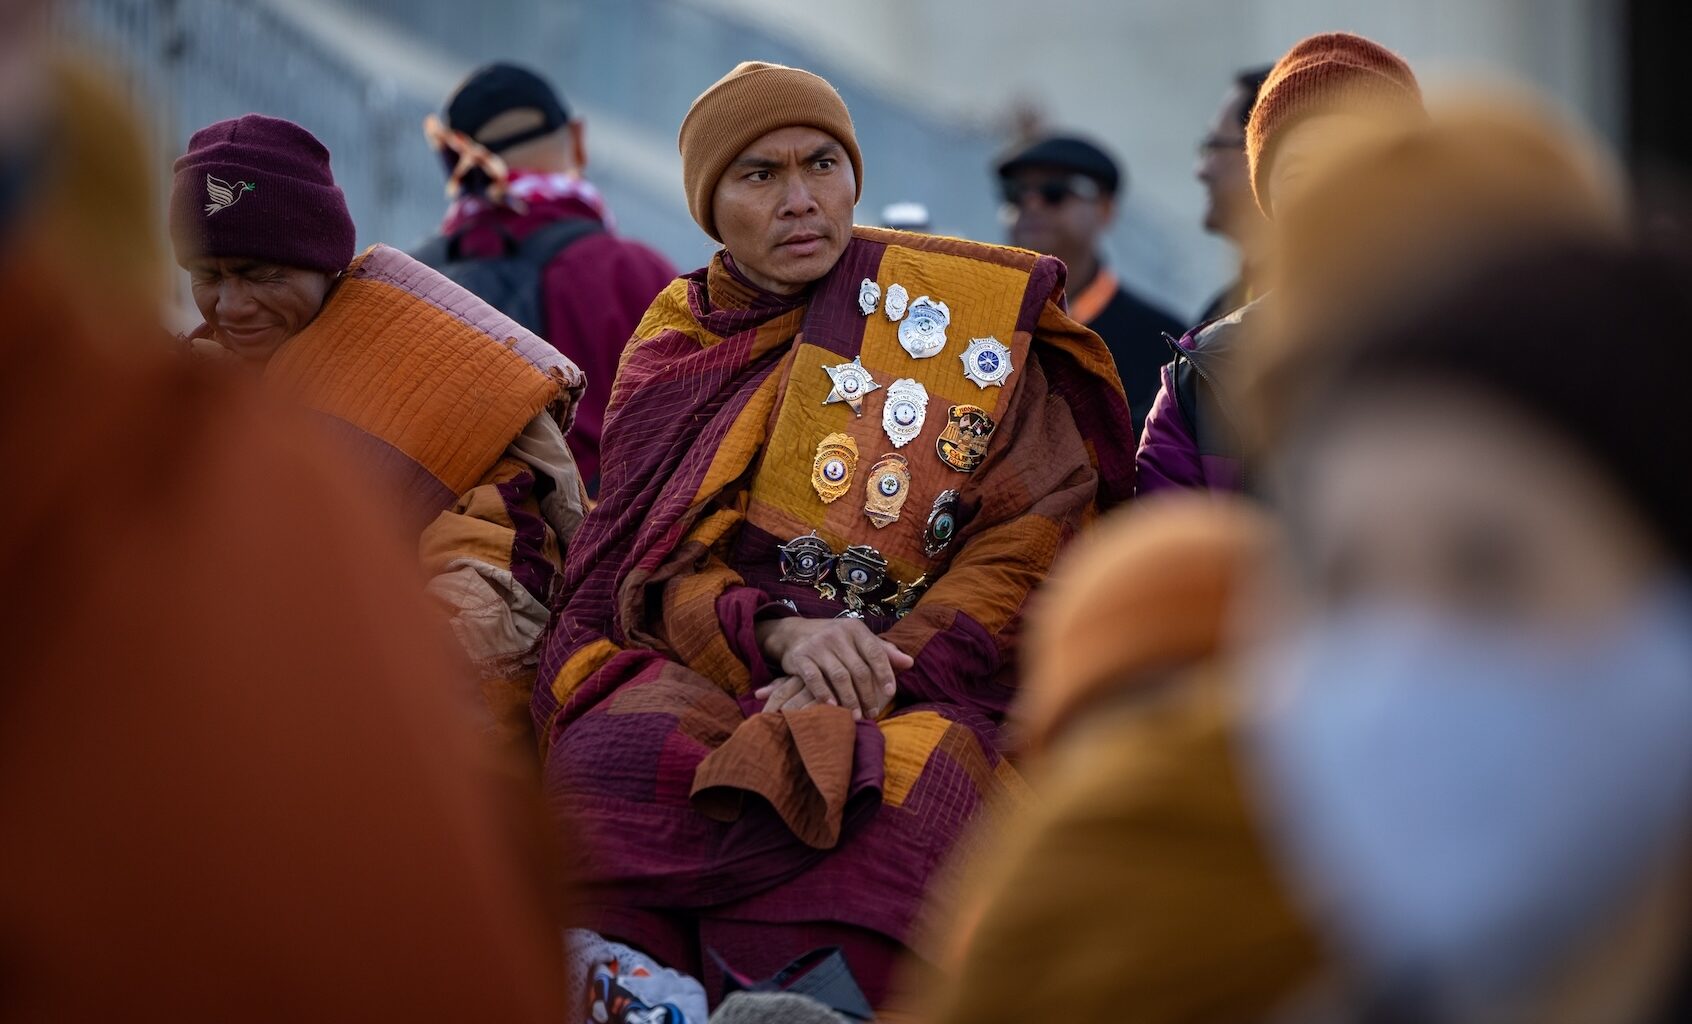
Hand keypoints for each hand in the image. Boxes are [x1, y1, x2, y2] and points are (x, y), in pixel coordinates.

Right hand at [753, 617, 913, 718]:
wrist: (794, 633)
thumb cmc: (834, 641)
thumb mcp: (858, 640)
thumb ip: (882, 652)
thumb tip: (910, 662)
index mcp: (855, 629)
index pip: (875, 652)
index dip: (885, 673)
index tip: (890, 693)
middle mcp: (837, 634)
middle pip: (859, 669)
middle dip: (868, 694)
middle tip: (873, 713)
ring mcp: (818, 645)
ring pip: (839, 676)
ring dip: (850, 699)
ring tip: (857, 716)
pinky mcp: (801, 657)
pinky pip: (815, 679)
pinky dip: (824, 694)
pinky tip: (832, 707)